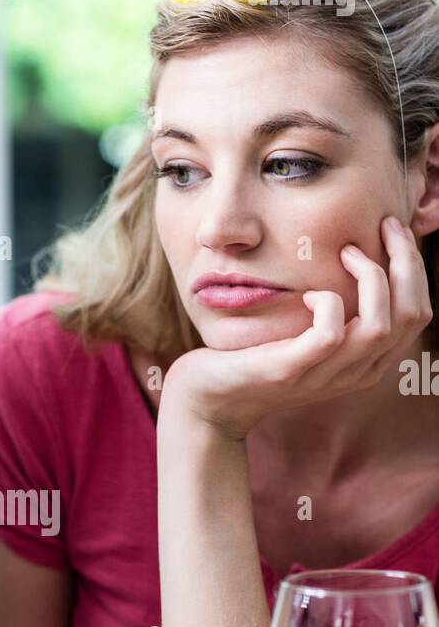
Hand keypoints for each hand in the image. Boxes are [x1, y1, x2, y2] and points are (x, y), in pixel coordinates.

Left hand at [161, 216, 432, 439]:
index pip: (417, 315)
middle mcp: (355, 373)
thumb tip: (360, 256)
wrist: (210, 400)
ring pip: (379, 326)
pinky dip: (327, 303)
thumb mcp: (309, 336)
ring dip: (370, 278)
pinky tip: (308, 294)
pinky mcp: (290, 371)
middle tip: (384, 226)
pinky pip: (330, 335)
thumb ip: (340, 313)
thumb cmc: (258, 356)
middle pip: (409, 316)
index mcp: (367, 362)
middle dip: (405, 262)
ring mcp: (324, 376)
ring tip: (346, 252)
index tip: (391, 231)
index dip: (413, 268)